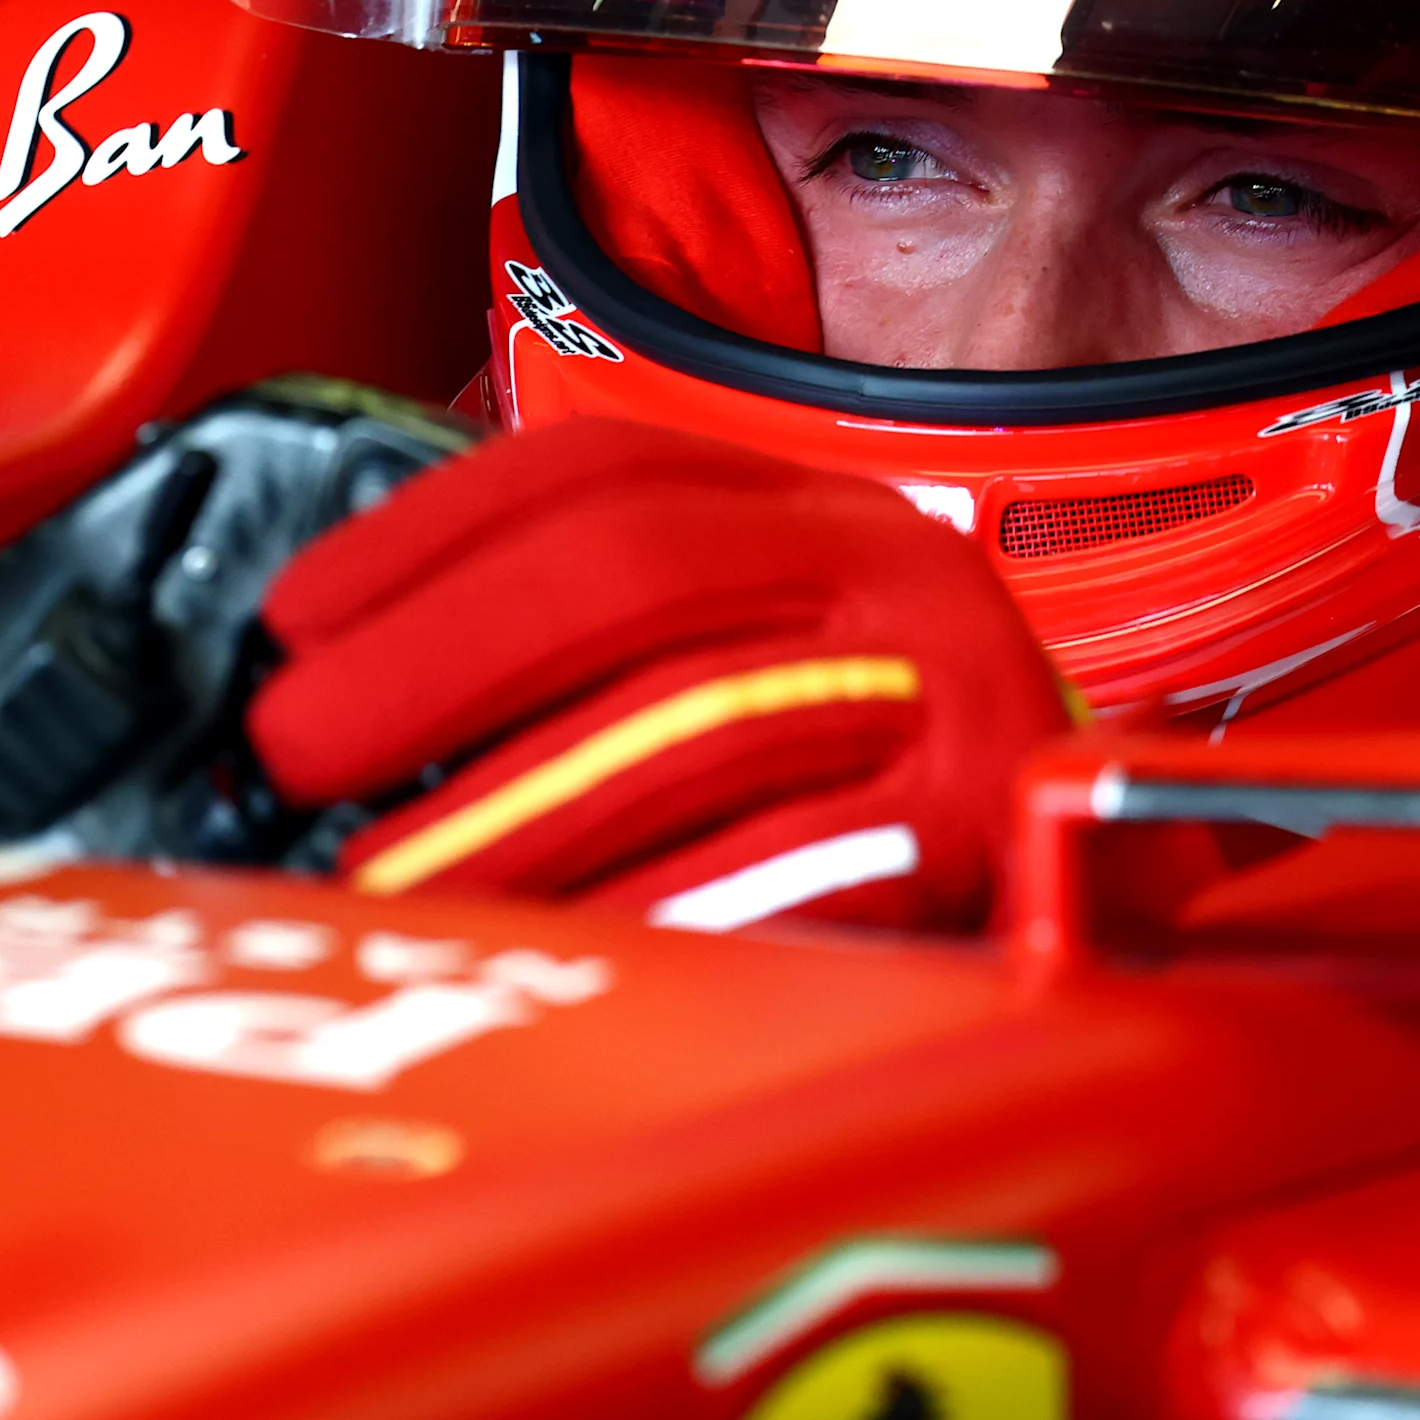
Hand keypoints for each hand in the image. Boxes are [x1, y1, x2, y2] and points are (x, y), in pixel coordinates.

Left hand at [247, 418, 1079, 931]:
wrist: (1122, 884)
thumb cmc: (884, 775)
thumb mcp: (764, 647)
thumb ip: (608, 635)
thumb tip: (359, 673)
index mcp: (816, 504)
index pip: (598, 473)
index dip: (422, 536)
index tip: (297, 614)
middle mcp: (889, 567)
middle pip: (624, 570)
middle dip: (431, 655)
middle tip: (301, 739)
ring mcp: (948, 690)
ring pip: (689, 719)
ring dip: (508, 805)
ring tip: (383, 870)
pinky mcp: (986, 829)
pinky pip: (784, 870)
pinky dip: (646, 909)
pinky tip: (548, 946)